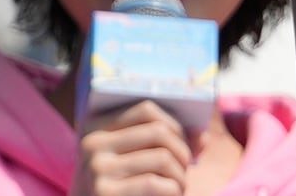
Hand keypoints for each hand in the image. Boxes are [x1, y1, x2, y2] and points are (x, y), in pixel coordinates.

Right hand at [70, 100, 196, 195]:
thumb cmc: (116, 189)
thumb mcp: (125, 162)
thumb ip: (159, 145)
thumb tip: (202, 136)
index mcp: (94, 126)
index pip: (146, 109)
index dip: (174, 124)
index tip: (183, 143)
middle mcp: (93, 144)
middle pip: (158, 132)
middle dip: (182, 152)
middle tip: (185, 170)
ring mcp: (97, 169)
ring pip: (162, 158)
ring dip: (180, 176)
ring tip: (179, 187)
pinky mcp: (105, 193)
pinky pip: (156, 184)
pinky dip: (173, 191)